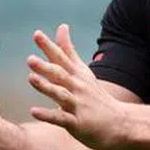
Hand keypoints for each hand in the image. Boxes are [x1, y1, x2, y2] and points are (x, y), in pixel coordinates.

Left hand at [27, 24, 126, 149]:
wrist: (119, 122)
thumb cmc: (95, 95)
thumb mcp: (82, 70)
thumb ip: (68, 50)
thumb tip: (62, 26)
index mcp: (76, 75)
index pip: (61, 58)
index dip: (49, 47)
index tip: (37, 34)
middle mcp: (77, 87)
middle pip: (60, 75)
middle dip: (45, 67)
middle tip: (30, 59)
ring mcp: (78, 105)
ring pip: (60, 95)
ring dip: (46, 87)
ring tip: (30, 78)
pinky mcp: (77, 123)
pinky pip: (61, 118)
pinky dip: (48, 115)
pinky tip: (33, 111)